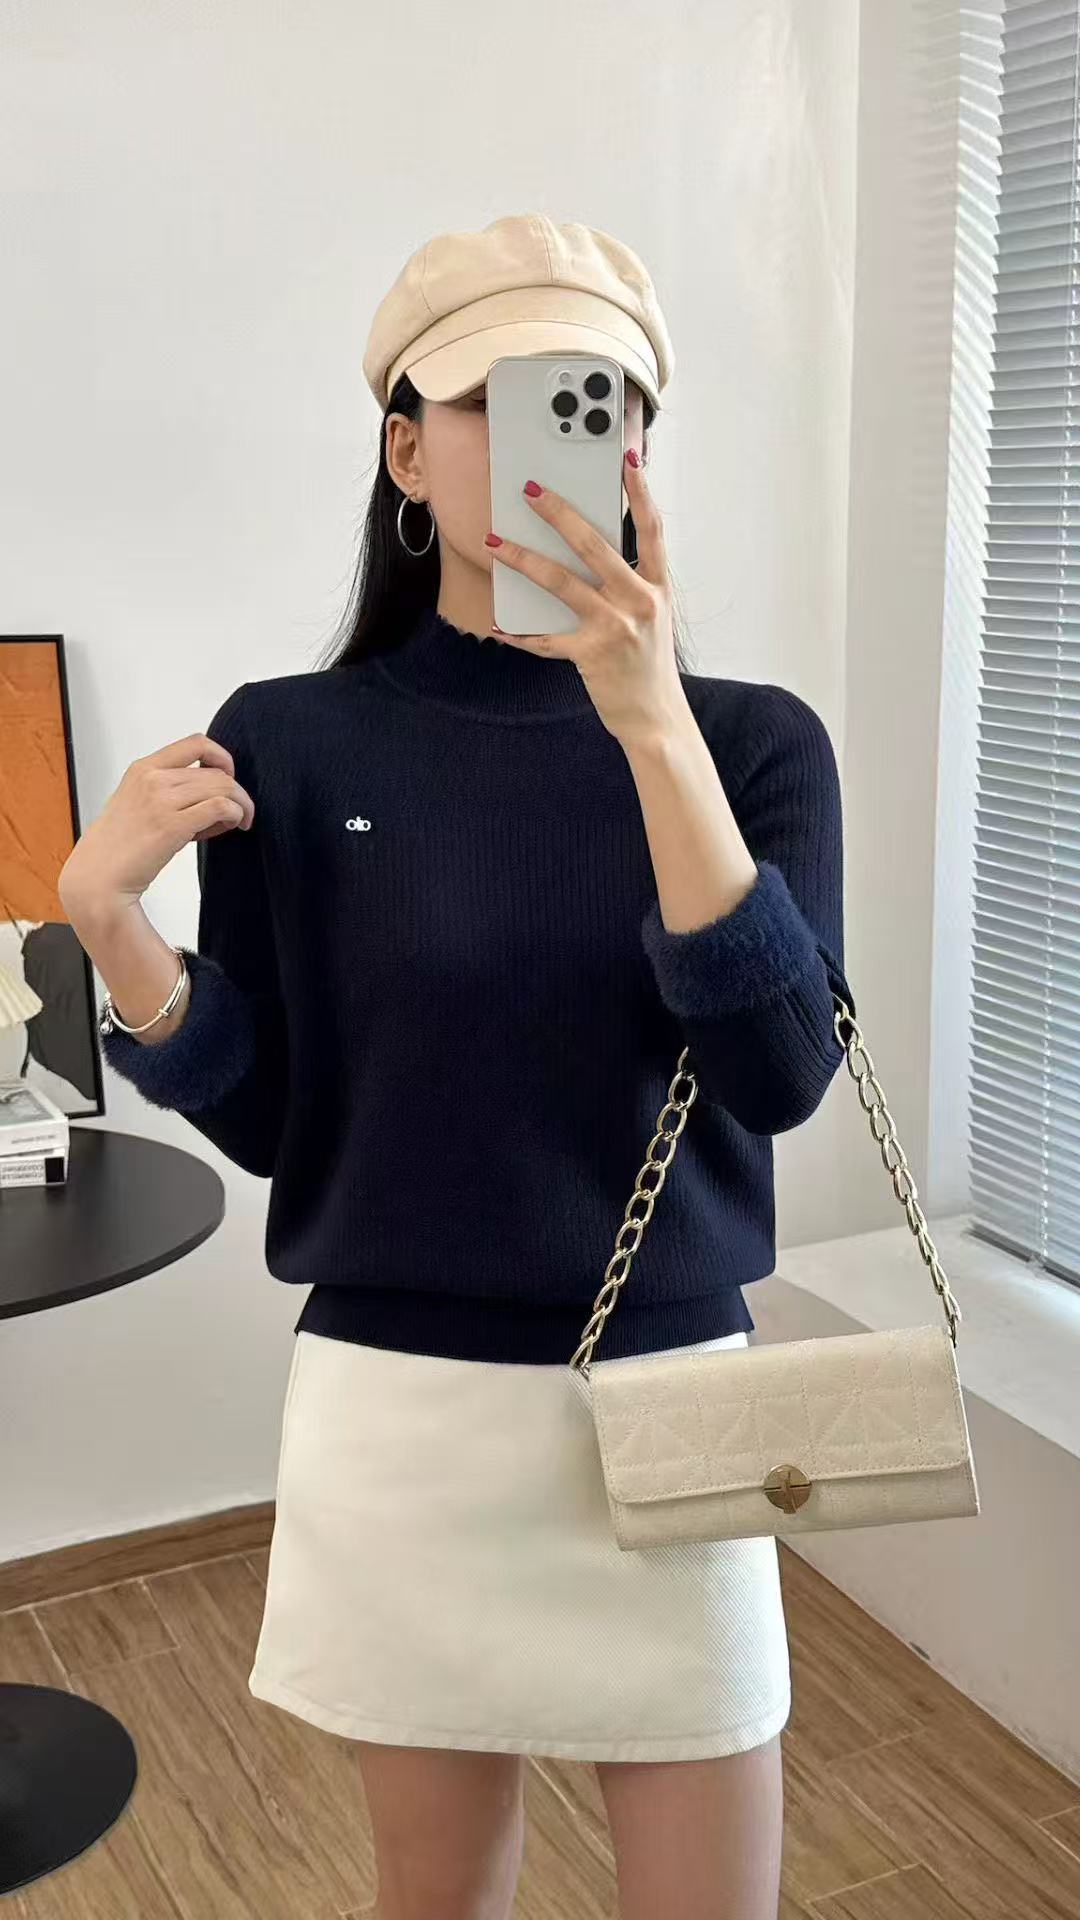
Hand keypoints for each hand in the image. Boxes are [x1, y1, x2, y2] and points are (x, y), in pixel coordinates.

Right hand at [58, 732, 253, 921]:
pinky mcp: (172, 825)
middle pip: (217, 772)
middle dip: (236, 792)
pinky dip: (236, 815)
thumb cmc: (118, 847)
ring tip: (237, 822)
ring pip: (224, 787)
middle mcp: (153, 778)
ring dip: (240, 804)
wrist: (97, 877)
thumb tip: (211, 792)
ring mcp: (161, 800)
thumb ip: (167, 790)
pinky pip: (221, 807)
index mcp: (143, 768)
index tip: (229, 776)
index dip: (222, 757)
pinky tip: (233, 826)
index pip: (196, 743)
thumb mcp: (136, 802)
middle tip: (237, 814)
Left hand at [483, 451, 687, 746]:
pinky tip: (500, 627)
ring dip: (522, 559)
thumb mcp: (650, 618)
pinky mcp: (591, 654)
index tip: (628, 460)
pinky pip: (545, 638)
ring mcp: (615, 627)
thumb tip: (582, 556)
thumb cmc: (648, 664)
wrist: (656, 717)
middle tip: (531, 490)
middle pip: (594, 545)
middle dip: (559, 513)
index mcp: (657, 587)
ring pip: (560, 582)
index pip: (652, 529)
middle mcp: (639, 601)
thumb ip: (627, 586)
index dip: (640, 493)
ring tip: (494, 543)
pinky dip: (519, 633)